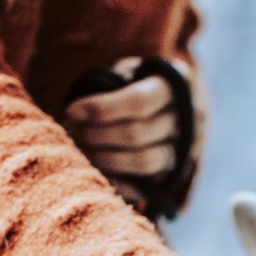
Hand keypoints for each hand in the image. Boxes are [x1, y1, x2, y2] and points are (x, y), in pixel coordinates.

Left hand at [62, 57, 195, 211]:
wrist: (161, 104)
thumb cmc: (131, 83)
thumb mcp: (124, 72)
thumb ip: (110, 86)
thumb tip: (75, 115)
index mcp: (175, 84)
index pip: (138, 101)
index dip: (102, 109)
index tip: (72, 111)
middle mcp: (185, 118)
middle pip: (137, 134)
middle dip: (97, 134)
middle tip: (70, 130)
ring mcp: (182, 146)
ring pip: (143, 161)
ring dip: (104, 158)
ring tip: (79, 148)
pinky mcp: (170, 170)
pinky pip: (144, 182)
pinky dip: (116, 179)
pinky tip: (95, 170)